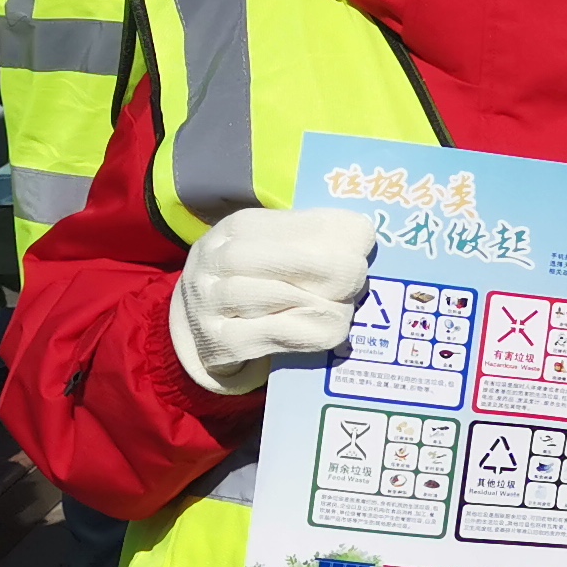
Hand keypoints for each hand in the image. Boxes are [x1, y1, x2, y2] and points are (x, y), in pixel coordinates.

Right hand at [168, 205, 376, 395]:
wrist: (203, 325)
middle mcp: (214, 262)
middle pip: (269, 258)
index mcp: (235, 229)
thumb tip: (361, 232)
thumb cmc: (255, 281)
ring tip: (344, 307)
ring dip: (316, 302)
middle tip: (357, 276)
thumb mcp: (274, 250)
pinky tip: (330, 330)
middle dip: (322, 266)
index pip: (282, 223)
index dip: (326, 230)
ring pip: (267, 297)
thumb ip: (311, 239)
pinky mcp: (218, 343)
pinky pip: (267, 336)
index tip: (363, 239)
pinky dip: (305, 332)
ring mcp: (211, 303)